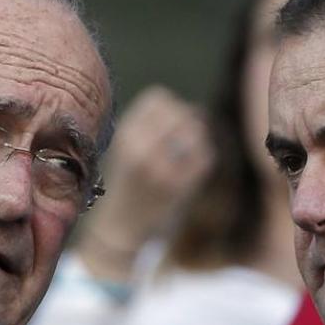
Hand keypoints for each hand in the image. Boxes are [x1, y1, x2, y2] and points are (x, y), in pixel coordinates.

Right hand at [79, 86, 212, 280]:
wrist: (120, 225)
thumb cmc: (127, 182)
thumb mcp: (127, 147)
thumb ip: (152, 126)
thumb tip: (197, 110)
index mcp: (125, 135)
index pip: (158, 98)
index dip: (170, 106)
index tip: (169, 123)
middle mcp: (140, 148)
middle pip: (179, 112)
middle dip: (187, 121)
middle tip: (184, 139)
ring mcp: (160, 168)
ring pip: (195, 133)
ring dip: (198, 139)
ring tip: (188, 153)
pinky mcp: (178, 187)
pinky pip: (205, 158)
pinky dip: (203, 158)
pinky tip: (192, 168)